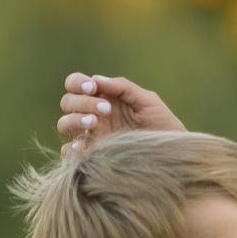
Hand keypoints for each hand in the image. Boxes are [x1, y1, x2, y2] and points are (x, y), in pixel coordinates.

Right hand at [55, 73, 185, 153]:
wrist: (172, 156)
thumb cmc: (162, 126)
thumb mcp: (147, 102)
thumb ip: (123, 88)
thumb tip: (96, 79)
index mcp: (102, 98)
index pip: (75, 84)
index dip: (77, 83)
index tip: (93, 88)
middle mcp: (92, 115)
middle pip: (67, 102)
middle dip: (82, 102)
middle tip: (106, 109)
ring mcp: (90, 137)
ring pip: (64, 124)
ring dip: (74, 120)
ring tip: (95, 123)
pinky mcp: (91, 157)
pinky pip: (68, 153)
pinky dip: (71, 148)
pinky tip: (85, 147)